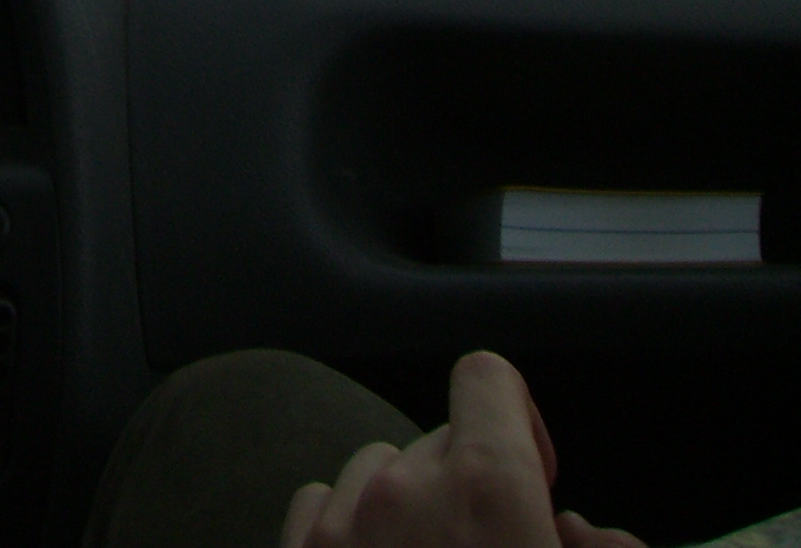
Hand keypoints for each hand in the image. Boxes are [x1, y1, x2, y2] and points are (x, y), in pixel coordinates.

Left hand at [282, 353, 643, 547]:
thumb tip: (584, 532)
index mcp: (484, 489)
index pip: (486, 376)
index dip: (517, 418)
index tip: (534, 475)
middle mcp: (403, 491)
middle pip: (438, 439)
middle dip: (469, 485)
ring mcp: (341, 525)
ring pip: (378, 472)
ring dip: (408, 511)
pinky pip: (323, 506)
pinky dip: (350, 532)